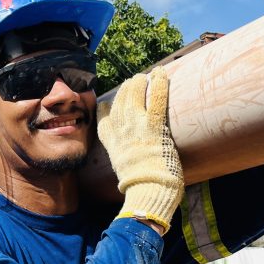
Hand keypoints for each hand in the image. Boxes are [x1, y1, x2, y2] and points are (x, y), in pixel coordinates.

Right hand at [96, 68, 183, 232]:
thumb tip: (129, 167)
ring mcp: (135, 126)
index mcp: (111, 143)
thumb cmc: (140, 187)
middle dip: (126, 89)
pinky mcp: (153, 124)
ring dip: (140, 82)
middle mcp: (120, 131)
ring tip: (145, 75)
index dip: (106, 108)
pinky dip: (158, 82)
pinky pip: (155, 98)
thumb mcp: (124, 172)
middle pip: (119, 102)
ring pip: (134, 95)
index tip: (107, 103)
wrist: (147, 190)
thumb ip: (125, 162)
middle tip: (133, 81)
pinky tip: (161, 72)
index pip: (103, 120)